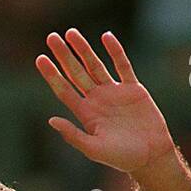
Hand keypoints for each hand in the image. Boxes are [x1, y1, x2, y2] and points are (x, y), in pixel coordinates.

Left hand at [36, 29, 173, 176]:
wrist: (150, 157)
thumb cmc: (121, 158)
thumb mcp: (94, 149)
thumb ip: (73, 135)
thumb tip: (51, 120)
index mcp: (86, 114)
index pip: (64, 90)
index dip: (52, 75)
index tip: (40, 58)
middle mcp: (97, 100)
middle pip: (76, 73)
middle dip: (64, 56)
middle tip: (51, 37)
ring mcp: (114, 93)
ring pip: (95, 65)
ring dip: (84, 49)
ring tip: (71, 33)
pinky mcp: (133, 89)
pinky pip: (123, 66)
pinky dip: (115, 52)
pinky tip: (106, 37)